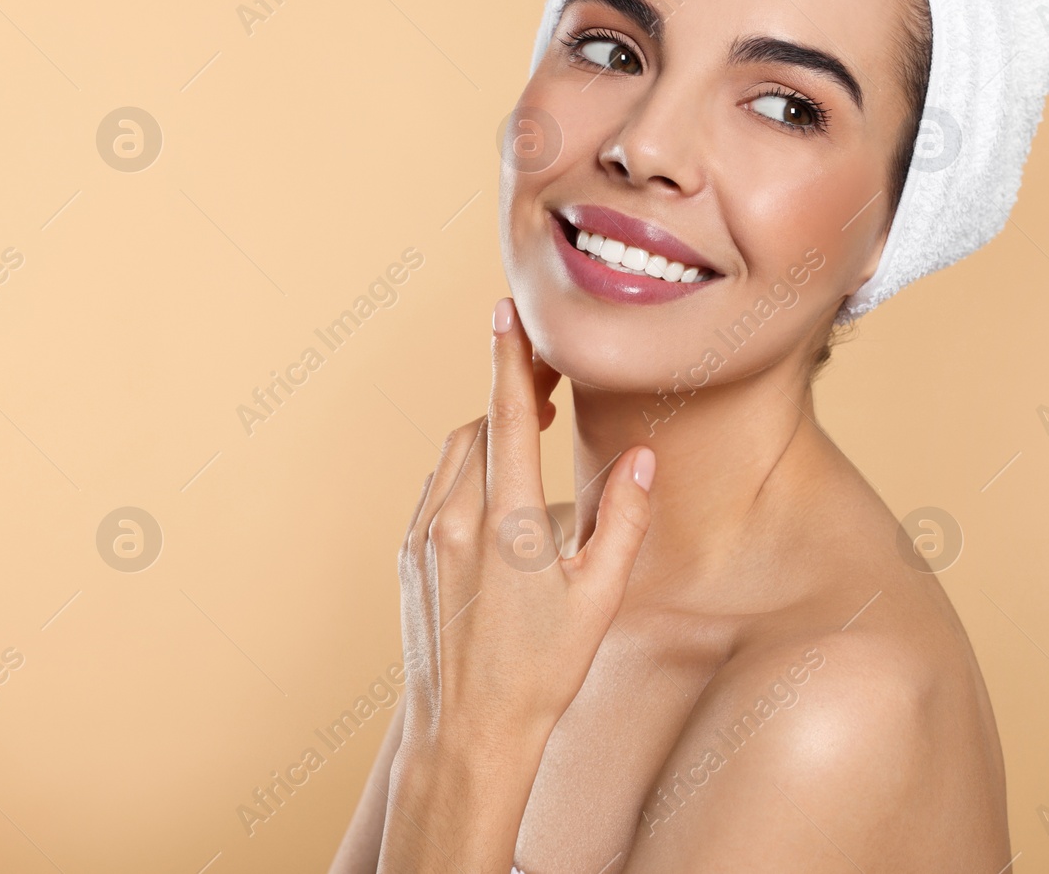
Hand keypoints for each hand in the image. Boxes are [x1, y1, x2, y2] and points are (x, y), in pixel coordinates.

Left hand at [378, 297, 654, 870]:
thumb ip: (622, 518)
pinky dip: (465, 470)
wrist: (467, 735)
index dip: (511, 359)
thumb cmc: (542, 673)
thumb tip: (641, 456)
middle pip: (480, 426)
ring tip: (530, 428)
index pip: (507, 416)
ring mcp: (422, 539)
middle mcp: (454, 521)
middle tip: (551, 384)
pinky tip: (496, 489)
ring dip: (489, 433)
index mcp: (506, 524)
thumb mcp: (600, 597)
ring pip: (454, 455)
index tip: (508, 313)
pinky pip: (435, 489)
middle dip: (513, 395)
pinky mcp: (407, 558)